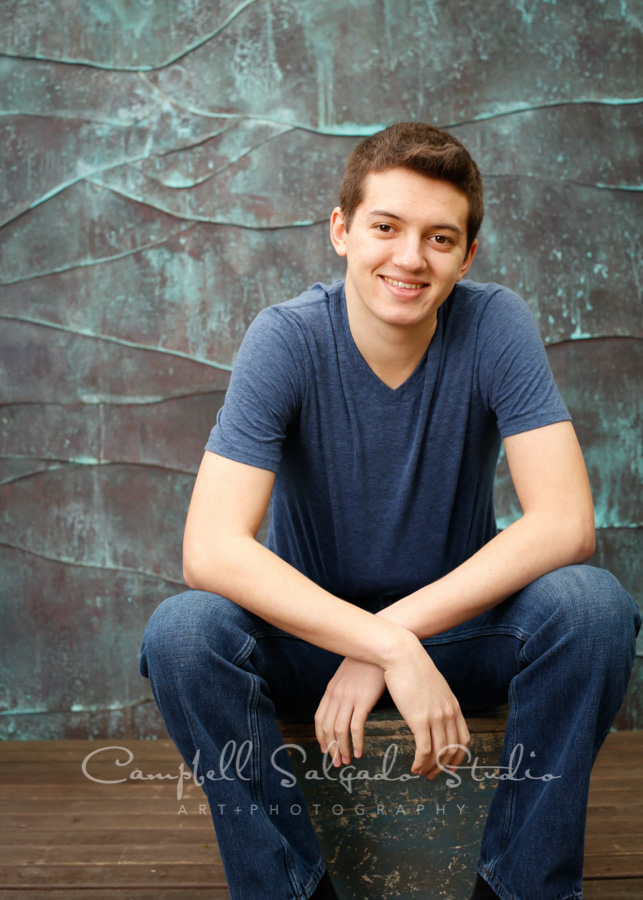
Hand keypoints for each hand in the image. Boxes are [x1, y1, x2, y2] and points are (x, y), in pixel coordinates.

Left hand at [314, 657, 385, 765]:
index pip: (319, 718)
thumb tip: (346, 704)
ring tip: (346, 761)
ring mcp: (349, 698)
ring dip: (342, 749)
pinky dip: (355, 743)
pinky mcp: (363, 701)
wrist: (379, 647)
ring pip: (340, 731)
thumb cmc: (368, 661)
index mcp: (331, 690)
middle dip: (330, 747)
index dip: (321, 736)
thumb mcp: (349, 675)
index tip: (325, 749)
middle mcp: (336, 695)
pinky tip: (358, 752)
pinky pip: (355, 727)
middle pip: (327, 728)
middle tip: (336, 762)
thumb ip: (344, 689)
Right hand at [383, 635, 469, 777]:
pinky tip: (414, 766)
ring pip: (438, 753)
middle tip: (433, 775)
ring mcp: (435, 717)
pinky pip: (424, 750)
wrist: (402, 655)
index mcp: (453, 706)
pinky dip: (420, 762)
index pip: (464, 739)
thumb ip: (437, 700)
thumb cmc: (412, 668)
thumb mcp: (433, 685)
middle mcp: (448, 713)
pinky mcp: (419, 719)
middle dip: (443, 766)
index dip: (458, 756)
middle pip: (452, 749)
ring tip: (421, 772)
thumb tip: (433, 710)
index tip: (449, 765)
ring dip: (430, 767)